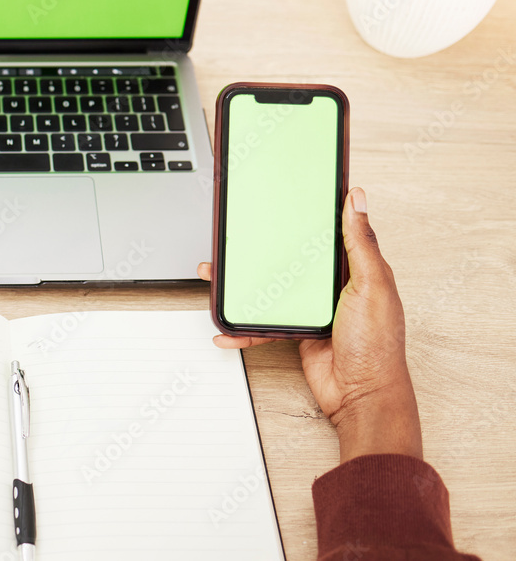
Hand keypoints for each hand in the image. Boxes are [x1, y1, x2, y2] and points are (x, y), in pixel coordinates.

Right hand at [201, 187, 421, 462]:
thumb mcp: (372, 285)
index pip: (328, 232)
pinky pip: (263, 325)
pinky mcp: (296, 331)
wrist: (362, 396)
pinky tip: (227, 329)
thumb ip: (362, 242)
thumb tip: (359, 200)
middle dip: (261, 248)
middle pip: (289, 259)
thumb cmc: (378, 345)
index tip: (287, 198)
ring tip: (216, 276)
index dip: (309, 214)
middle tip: (237, 237)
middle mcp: (331, 286)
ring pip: (269, 290)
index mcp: (354, 268)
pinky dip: (243, 329)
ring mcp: (312, 309)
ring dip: (242, 286)